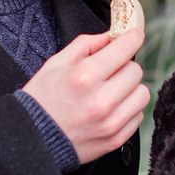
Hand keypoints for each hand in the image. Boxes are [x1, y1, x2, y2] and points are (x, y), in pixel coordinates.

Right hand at [23, 29, 149, 163]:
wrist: (32, 139)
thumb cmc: (41, 100)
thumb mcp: (55, 63)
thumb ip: (85, 44)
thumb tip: (111, 36)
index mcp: (84, 76)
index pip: (124, 49)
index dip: (132, 38)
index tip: (134, 35)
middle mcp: (101, 100)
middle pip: (136, 70)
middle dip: (124, 65)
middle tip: (109, 70)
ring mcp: (110, 122)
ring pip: (142, 93)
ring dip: (130, 88)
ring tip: (111, 91)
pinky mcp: (116, 139)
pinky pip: (138, 115)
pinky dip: (128, 108)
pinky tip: (110, 108)